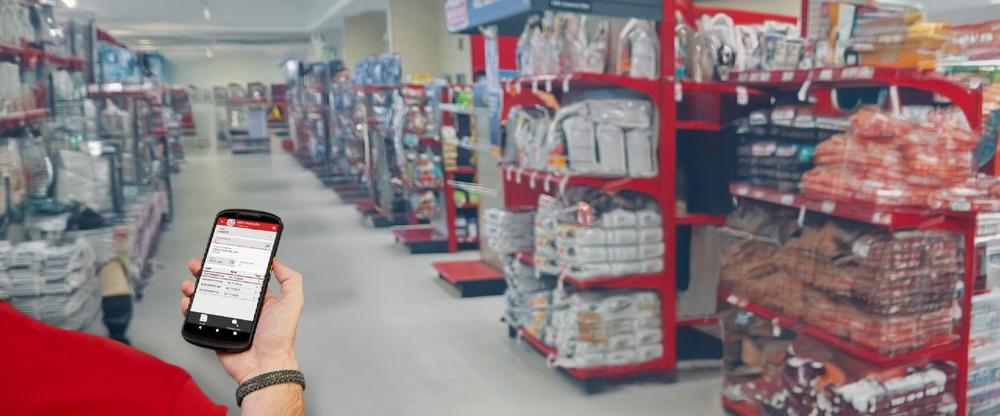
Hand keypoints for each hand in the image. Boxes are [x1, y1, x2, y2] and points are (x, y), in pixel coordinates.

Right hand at [180, 258, 303, 383]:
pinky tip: (188, 301)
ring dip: (194, 288)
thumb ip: (290, 279)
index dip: (230, 264)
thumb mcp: (292, 302)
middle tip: (198, 264)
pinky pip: (197, 317)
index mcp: (258, 299)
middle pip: (219, 284)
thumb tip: (277, 262)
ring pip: (205, 298)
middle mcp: (241, 307)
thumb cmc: (280, 338)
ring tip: (190, 283)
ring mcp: (226, 319)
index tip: (222, 253)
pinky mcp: (214, 331)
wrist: (264, 365)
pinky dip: (189, 308)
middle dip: (207, 272)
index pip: (242, 276)